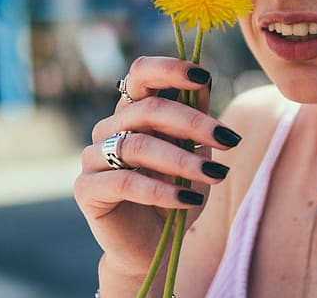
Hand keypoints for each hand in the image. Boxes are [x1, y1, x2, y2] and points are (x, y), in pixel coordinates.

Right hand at [74, 56, 241, 281]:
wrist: (155, 246)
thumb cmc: (176, 193)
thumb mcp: (195, 152)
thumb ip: (196, 118)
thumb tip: (204, 81)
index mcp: (132, 111)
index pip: (142, 74)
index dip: (169, 69)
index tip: (204, 76)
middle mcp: (109, 128)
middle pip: (147, 108)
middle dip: (193, 121)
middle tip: (230, 139)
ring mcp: (93, 157)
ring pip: (139, 145)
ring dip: (183, 159)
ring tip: (217, 175)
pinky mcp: (86, 189)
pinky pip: (125, 182)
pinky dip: (162, 190)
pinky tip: (189, 199)